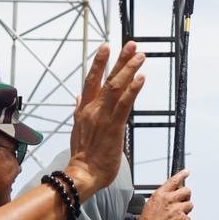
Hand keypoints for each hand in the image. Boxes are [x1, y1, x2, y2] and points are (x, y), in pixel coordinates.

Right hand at [65, 42, 145, 193]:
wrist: (82, 175)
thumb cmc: (84, 157)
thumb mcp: (77, 130)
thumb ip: (79, 111)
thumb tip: (78, 97)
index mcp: (84, 110)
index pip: (91, 81)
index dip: (99, 63)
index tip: (106, 47)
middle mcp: (92, 109)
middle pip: (106, 78)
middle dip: (119, 60)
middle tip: (130, 44)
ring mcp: (102, 117)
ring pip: (116, 87)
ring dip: (129, 69)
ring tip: (139, 55)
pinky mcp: (113, 127)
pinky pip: (124, 104)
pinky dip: (133, 89)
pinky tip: (141, 78)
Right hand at [135, 170, 192, 219]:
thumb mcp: (151, 204)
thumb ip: (162, 197)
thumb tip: (170, 194)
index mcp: (161, 194)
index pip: (174, 180)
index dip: (182, 175)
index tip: (186, 172)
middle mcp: (170, 200)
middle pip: (187, 191)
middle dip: (187, 195)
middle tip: (183, 200)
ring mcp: (177, 210)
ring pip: (190, 205)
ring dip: (185, 209)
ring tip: (176, 215)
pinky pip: (188, 218)